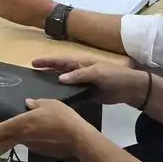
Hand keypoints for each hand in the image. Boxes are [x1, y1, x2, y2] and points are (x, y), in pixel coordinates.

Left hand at [0, 99, 91, 158]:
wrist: (78, 138)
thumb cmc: (62, 117)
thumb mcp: (50, 104)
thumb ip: (36, 103)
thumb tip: (27, 103)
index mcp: (21, 123)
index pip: (1, 129)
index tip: (1, 123)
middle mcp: (23, 137)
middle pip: (10, 135)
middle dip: (12, 131)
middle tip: (20, 123)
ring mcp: (32, 146)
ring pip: (22, 140)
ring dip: (25, 135)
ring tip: (36, 128)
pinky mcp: (42, 153)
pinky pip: (33, 145)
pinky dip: (36, 140)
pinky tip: (46, 135)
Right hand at [33, 56, 148, 106]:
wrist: (130, 89)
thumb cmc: (114, 75)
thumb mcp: (96, 72)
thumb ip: (78, 75)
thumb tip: (59, 78)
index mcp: (81, 63)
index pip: (60, 61)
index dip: (47, 62)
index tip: (33, 63)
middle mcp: (79, 72)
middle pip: (59, 70)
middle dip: (46, 71)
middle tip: (31, 74)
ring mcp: (82, 83)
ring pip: (64, 82)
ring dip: (52, 84)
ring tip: (38, 88)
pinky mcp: (86, 94)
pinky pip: (72, 93)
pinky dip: (63, 95)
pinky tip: (54, 100)